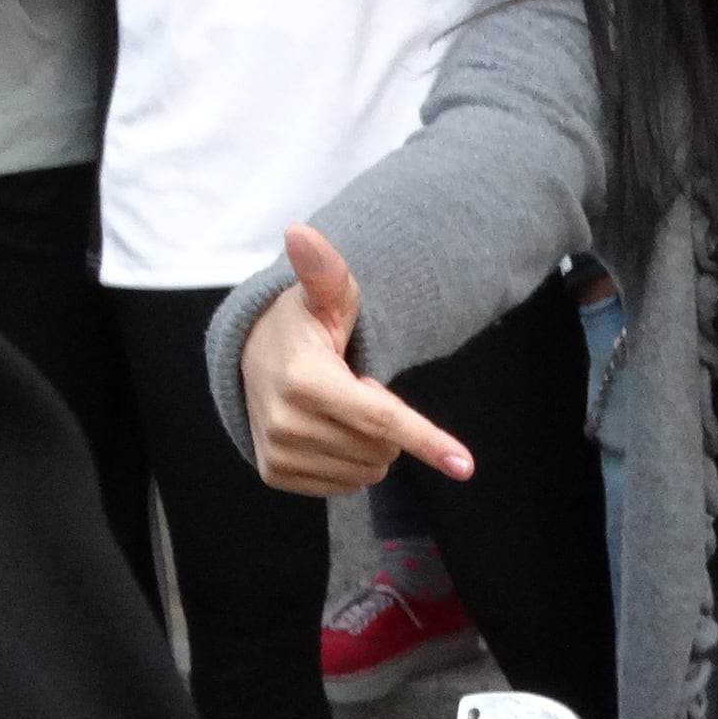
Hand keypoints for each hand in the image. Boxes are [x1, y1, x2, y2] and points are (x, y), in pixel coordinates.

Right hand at [239, 225, 476, 494]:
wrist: (251, 357)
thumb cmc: (304, 324)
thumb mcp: (324, 294)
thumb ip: (325, 268)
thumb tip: (301, 232)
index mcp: (303, 381)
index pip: (381, 419)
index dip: (427, 441)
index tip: (466, 467)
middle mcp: (285, 424)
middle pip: (382, 448)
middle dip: (384, 422)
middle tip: (353, 386)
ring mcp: (278, 454)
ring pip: (367, 470)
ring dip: (369, 443)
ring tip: (337, 406)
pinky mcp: (274, 474)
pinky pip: (345, 485)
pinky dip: (349, 461)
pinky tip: (326, 430)